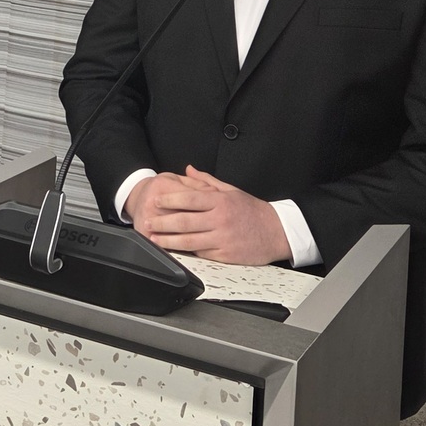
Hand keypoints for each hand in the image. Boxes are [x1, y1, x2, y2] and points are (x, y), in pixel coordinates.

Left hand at [126, 167, 291, 265]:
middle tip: (148, 222)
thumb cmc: (253, 211)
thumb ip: (207, 181)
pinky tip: (176, 251)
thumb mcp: (232, 191)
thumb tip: (188, 169)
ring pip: (190, 240)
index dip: (170, 199)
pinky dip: (188, 252)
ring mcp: (222, 239)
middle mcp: (220, 219)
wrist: (277, 232)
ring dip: (169, 241)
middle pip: (185, 221)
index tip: (156, 200)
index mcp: (221, 201)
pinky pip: (202, 253)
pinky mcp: (226, 256)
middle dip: (163, 222)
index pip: (190, 198)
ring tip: (155, 239)